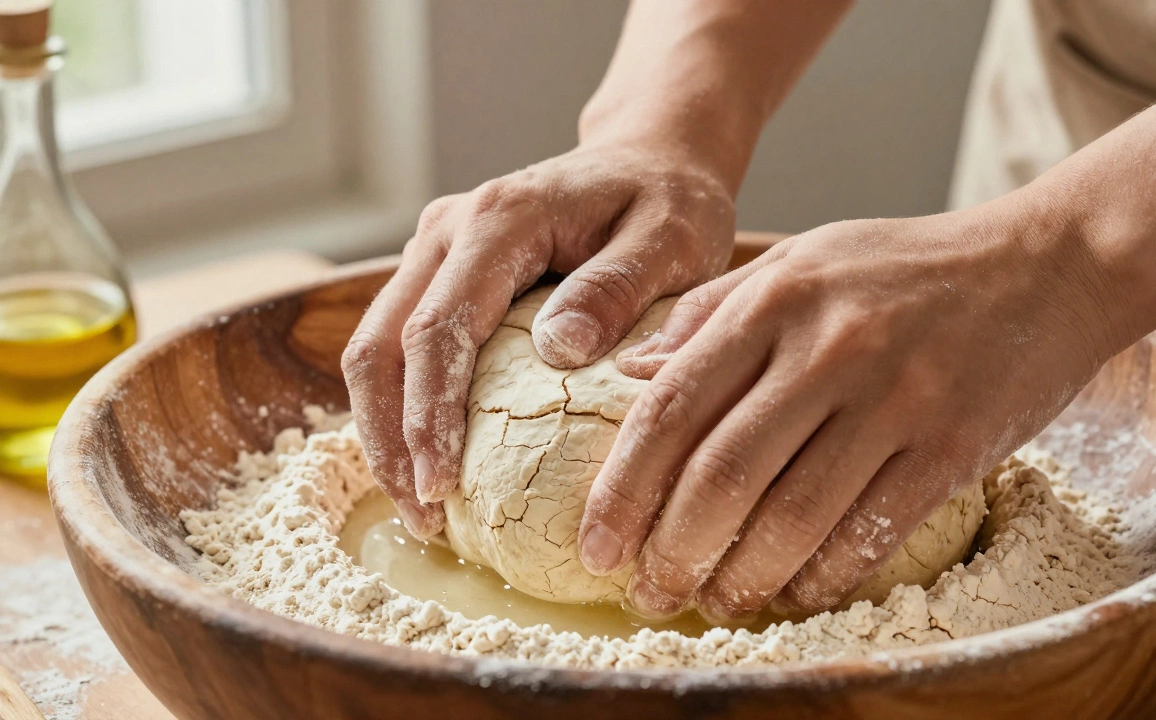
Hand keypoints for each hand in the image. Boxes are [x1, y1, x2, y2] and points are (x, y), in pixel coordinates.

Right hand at [342, 143, 734, 538]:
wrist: (651, 158)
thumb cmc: (669, 200)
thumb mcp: (672, 238)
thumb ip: (618, 287)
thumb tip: (558, 349)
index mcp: (499, 219)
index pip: (438, 326)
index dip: (428, 412)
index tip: (441, 486)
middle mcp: (448, 230)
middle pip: (380, 344)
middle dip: (391, 438)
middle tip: (424, 519)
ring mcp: (436, 251)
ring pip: (375, 349)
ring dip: (386, 431)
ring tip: (422, 509)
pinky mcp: (442, 275)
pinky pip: (399, 347)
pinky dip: (403, 409)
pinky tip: (430, 464)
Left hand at [577, 204, 1129, 618]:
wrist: (1047, 265)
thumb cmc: (908, 267)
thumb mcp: (800, 260)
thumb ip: (711, 313)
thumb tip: (630, 377)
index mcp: (776, 298)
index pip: (672, 407)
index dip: (624, 488)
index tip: (597, 545)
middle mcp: (829, 347)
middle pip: (721, 474)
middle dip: (671, 550)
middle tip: (648, 591)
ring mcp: (895, 399)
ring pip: (791, 517)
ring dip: (740, 578)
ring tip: (714, 603)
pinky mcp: (951, 447)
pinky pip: (868, 534)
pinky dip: (819, 578)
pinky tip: (791, 592)